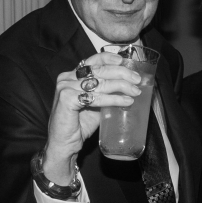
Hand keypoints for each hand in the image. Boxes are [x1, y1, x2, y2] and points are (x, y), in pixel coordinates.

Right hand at [42, 57, 146, 182]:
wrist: (64, 144)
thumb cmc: (79, 125)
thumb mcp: (95, 104)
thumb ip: (106, 93)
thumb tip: (129, 87)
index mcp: (71, 76)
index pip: (92, 60)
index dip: (109, 58)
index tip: (125, 61)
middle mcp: (66, 78)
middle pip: (98, 70)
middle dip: (121, 73)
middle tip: (137, 80)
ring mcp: (65, 87)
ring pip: (99, 83)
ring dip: (121, 86)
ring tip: (135, 92)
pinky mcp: (66, 99)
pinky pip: (95, 97)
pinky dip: (113, 99)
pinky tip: (125, 101)